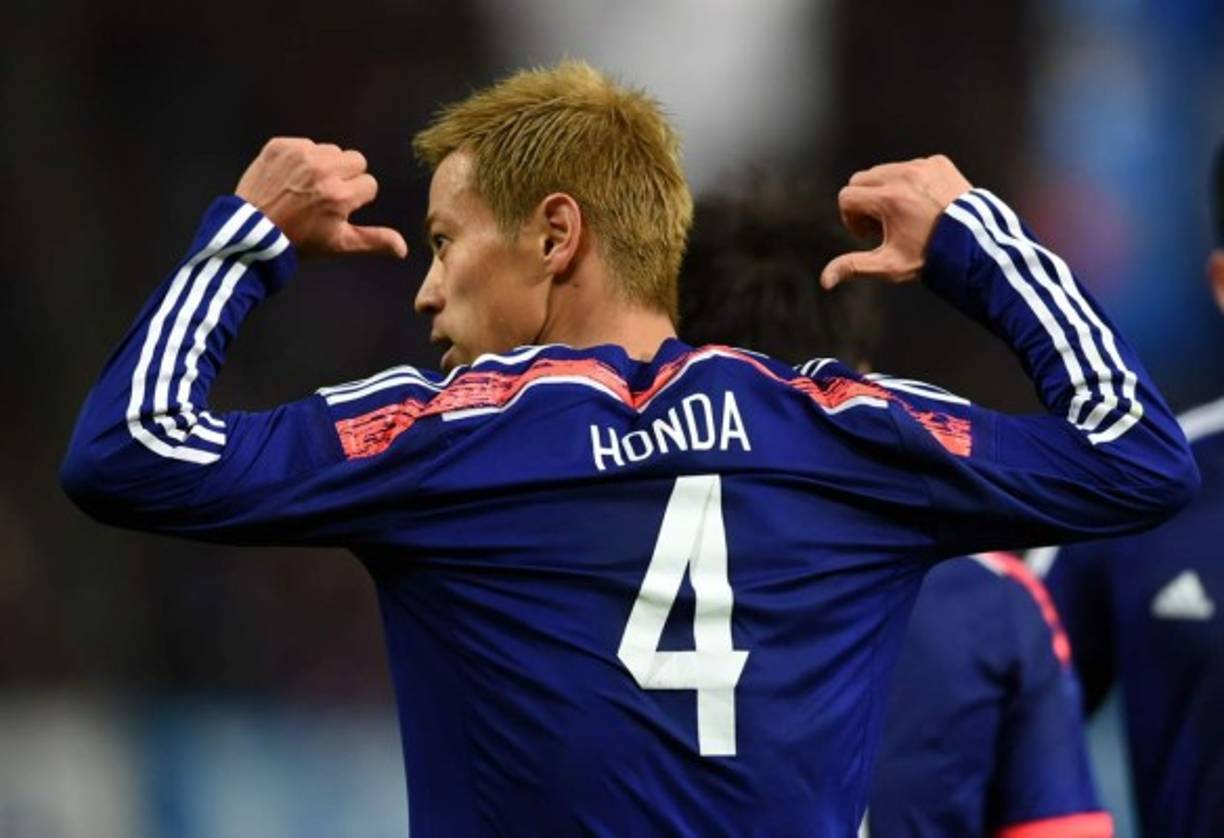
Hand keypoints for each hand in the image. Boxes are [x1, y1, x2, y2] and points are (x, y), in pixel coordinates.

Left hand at [235, 138, 407, 258]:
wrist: (252, 233)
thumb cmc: (299, 242)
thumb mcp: (339, 245)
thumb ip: (374, 241)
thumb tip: (403, 248)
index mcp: (340, 195)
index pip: (369, 183)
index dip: (357, 198)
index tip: (339, 209)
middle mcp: (322, 171)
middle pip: (356, 160)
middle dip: (347, 176)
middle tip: (326, 196)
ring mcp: (299, 155)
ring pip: (331, 150)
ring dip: (325, 165)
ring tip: (306, 187)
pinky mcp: (279, 146)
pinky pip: (305, 143)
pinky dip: (301, 158)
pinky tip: (290, 178)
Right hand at [820, 155, 970, 288]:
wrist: (976, 244)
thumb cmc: (930, 256)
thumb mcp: (890, 265)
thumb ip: (854, 267)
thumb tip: (825, 280)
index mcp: (888, 199)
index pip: (846, 197)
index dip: (851, 218)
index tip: (868, 233)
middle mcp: (904, 176)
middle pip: (861, 179)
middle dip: (864, 201)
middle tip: (884, 224)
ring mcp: (923, 166)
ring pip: (884, 170)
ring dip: (885, 189)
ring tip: (904, 215)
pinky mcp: (938, 162)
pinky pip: (910, 165)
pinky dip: (909, 182)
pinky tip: (923, 204)